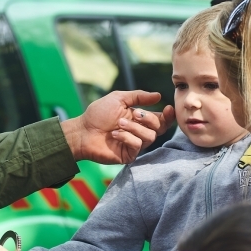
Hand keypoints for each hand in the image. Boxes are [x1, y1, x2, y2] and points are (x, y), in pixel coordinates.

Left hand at [60, 90, 174, 163]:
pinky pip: (137, 145)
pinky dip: (126, 137)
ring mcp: (134, 144)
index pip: (161, 119)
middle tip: (134, 114)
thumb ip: (139, 97)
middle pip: (159, 128)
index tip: (167, 108)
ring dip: (135, 128)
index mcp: (139, 119)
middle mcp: (139, 131)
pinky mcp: (128, 155)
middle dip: (148, 119)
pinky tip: (114, 134)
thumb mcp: (118, 99)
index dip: (168, 116)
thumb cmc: (97, 114)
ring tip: (119, 124)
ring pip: (150, 137)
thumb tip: (158, 96)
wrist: (82, 131)